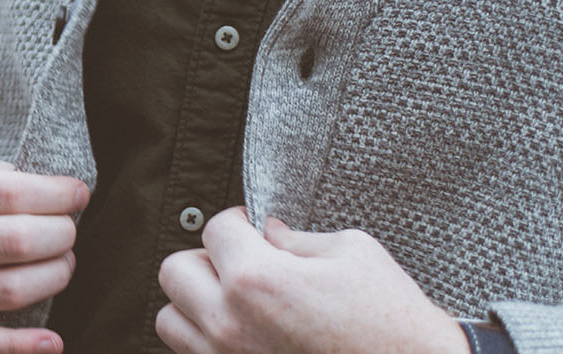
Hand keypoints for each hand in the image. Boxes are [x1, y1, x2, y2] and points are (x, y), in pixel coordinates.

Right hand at [0, 151, 90, 353]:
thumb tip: (56, 194)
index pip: (8, 195)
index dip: (55, 195)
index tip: (77, 193)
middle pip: (14, 244)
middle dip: (60, 236)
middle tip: (68, 229)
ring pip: (7, 292)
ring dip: (53, 278)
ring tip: (62, 263)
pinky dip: (21, 347)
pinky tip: (53, 339)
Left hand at [156, 207, 470, 353]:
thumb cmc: (391, 322)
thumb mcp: (352, 255)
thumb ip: (298, 239)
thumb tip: (269, 233)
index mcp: (256, 279)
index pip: (214, 228)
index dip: (238, 222)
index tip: (252, 228)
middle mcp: (229, 323)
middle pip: (175, 271)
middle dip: (207, 259)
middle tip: (241, 263)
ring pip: (171, 319)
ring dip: (196, 303)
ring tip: (235, 302)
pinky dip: (206, 340)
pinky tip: (245, 333)